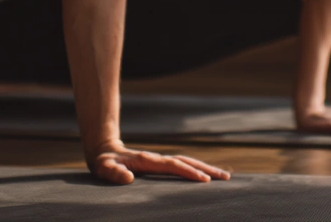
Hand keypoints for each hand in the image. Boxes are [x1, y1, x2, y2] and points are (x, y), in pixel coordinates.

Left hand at [91, 140, 230, 184]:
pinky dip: (198, 169)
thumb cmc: (104, 162)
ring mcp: (161, 160)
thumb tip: (129, 178)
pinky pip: (183, 166)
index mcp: (148, 160)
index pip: (173, 165)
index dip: (189, 172)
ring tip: (225, 177)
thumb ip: (114, 172)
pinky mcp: (161, 165)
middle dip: (207, 169)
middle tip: (226, 178)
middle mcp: (158, 158)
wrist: (105, 150)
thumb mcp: (104, 167)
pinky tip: (207, 177)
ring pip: (188, 162)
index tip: (205, 180)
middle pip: (187, 161)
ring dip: (206, 168)